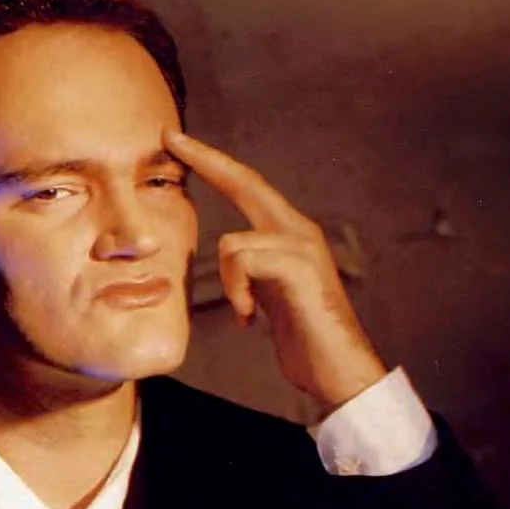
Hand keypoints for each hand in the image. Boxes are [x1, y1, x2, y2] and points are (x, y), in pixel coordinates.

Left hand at [167, 128, 386, 411]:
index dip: (214, 164)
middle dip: (205, 159)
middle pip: (245, 182)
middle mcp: (298, 230)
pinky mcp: (299, 267)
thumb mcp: (271, 299)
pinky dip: (239, 293)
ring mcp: (302, 246)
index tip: (178, 143)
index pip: (247, 188)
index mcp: (288, 236)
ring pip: (232, 242)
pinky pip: (244, 262)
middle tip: (170, 138)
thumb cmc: (306, 341)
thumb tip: (233, 264)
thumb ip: (255, 273)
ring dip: (230, 285)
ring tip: (247, 313)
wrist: (339, 371)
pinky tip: (252, 318)